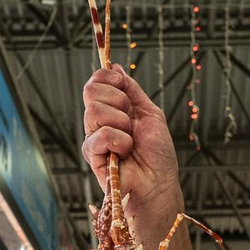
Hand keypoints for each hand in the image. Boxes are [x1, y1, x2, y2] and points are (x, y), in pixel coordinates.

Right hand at [82, 65, 183, 242]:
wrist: (158, 183)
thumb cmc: (157, 153)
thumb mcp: (150, 113)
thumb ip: (132, 90)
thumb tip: (115, 66)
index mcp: (112, 108)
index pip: (96, 81)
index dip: (106, 77)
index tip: (121, 84)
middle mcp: (100, 120)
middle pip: (91, 91)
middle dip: (117, 100)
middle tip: (131, 119)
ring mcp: (94, 136)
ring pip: (93, 111)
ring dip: (120, 122)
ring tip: (130, 139)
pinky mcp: (91, 154)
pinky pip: (99, 135)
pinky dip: (118, 140)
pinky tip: (125, 152)